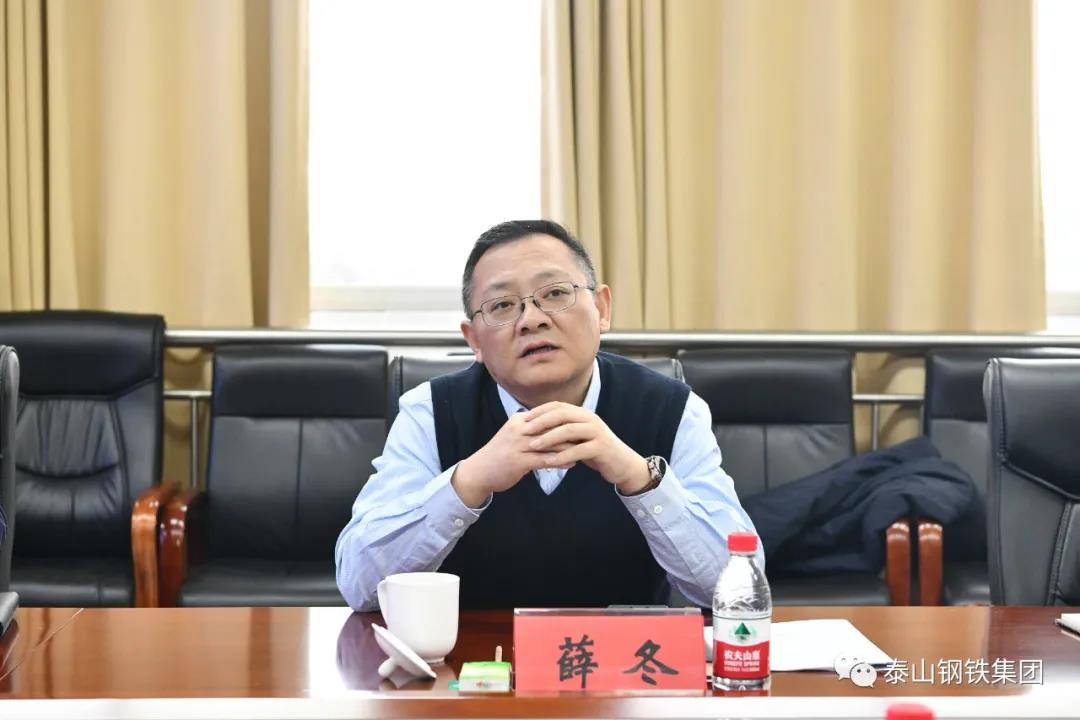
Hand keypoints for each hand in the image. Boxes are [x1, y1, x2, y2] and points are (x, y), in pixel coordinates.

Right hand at [451, 411, 573, 507]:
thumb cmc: (498, 455)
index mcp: (519, 420)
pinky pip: (545, 460)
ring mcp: (518, 445)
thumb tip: (550, 426)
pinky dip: (561, 461)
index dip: (566, 419)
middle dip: (572, 431)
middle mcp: (519, 429)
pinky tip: (573, 464)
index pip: (548, 415)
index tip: (583, 423)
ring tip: (585, 450)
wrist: (478, 472)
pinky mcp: (519, 461)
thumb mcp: (513, 435)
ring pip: (551, 443)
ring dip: (570, 447)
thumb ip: (530, 429)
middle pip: (552, 427)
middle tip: (589, 436)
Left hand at [521, 402, 650, 493]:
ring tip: (533, 446)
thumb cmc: (594, 450)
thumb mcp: (577, 437)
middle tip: (524, 430)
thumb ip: (562, 429)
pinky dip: (562, 456)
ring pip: (569, 431)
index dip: (540, 411)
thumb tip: (536, 425)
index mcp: (582, 413)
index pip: (558, 406)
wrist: (621, 464)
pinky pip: (579, 450)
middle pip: (562, 415)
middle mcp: (590, 419)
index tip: (522, 418)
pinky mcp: (602, 448)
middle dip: (541, 422)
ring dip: (549, 438)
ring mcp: (597, 432)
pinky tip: (549, 462)